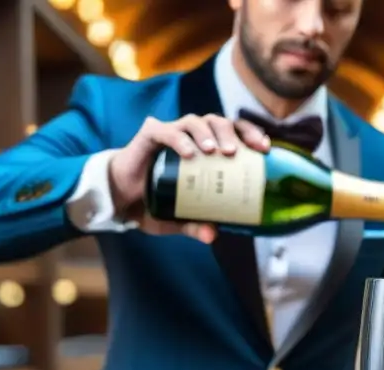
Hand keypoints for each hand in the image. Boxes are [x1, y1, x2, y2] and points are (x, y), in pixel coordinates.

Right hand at [108, 113, 269, 241]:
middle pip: (218, 121)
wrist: (119, 198)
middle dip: (232, 133)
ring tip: (214, 152)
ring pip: (194, 121)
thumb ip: (193, 224)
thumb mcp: (175, 219)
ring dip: (207, 133)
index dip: (251, 135)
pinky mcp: (150, 135)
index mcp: (205, 149)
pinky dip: (180, 140)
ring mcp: (170, 133)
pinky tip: (189, 154)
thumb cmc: (153, 202)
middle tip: (235, 153)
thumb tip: (212, 235)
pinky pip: (167, 132)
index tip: (264, 149)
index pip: (234, 132)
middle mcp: (190, 136)